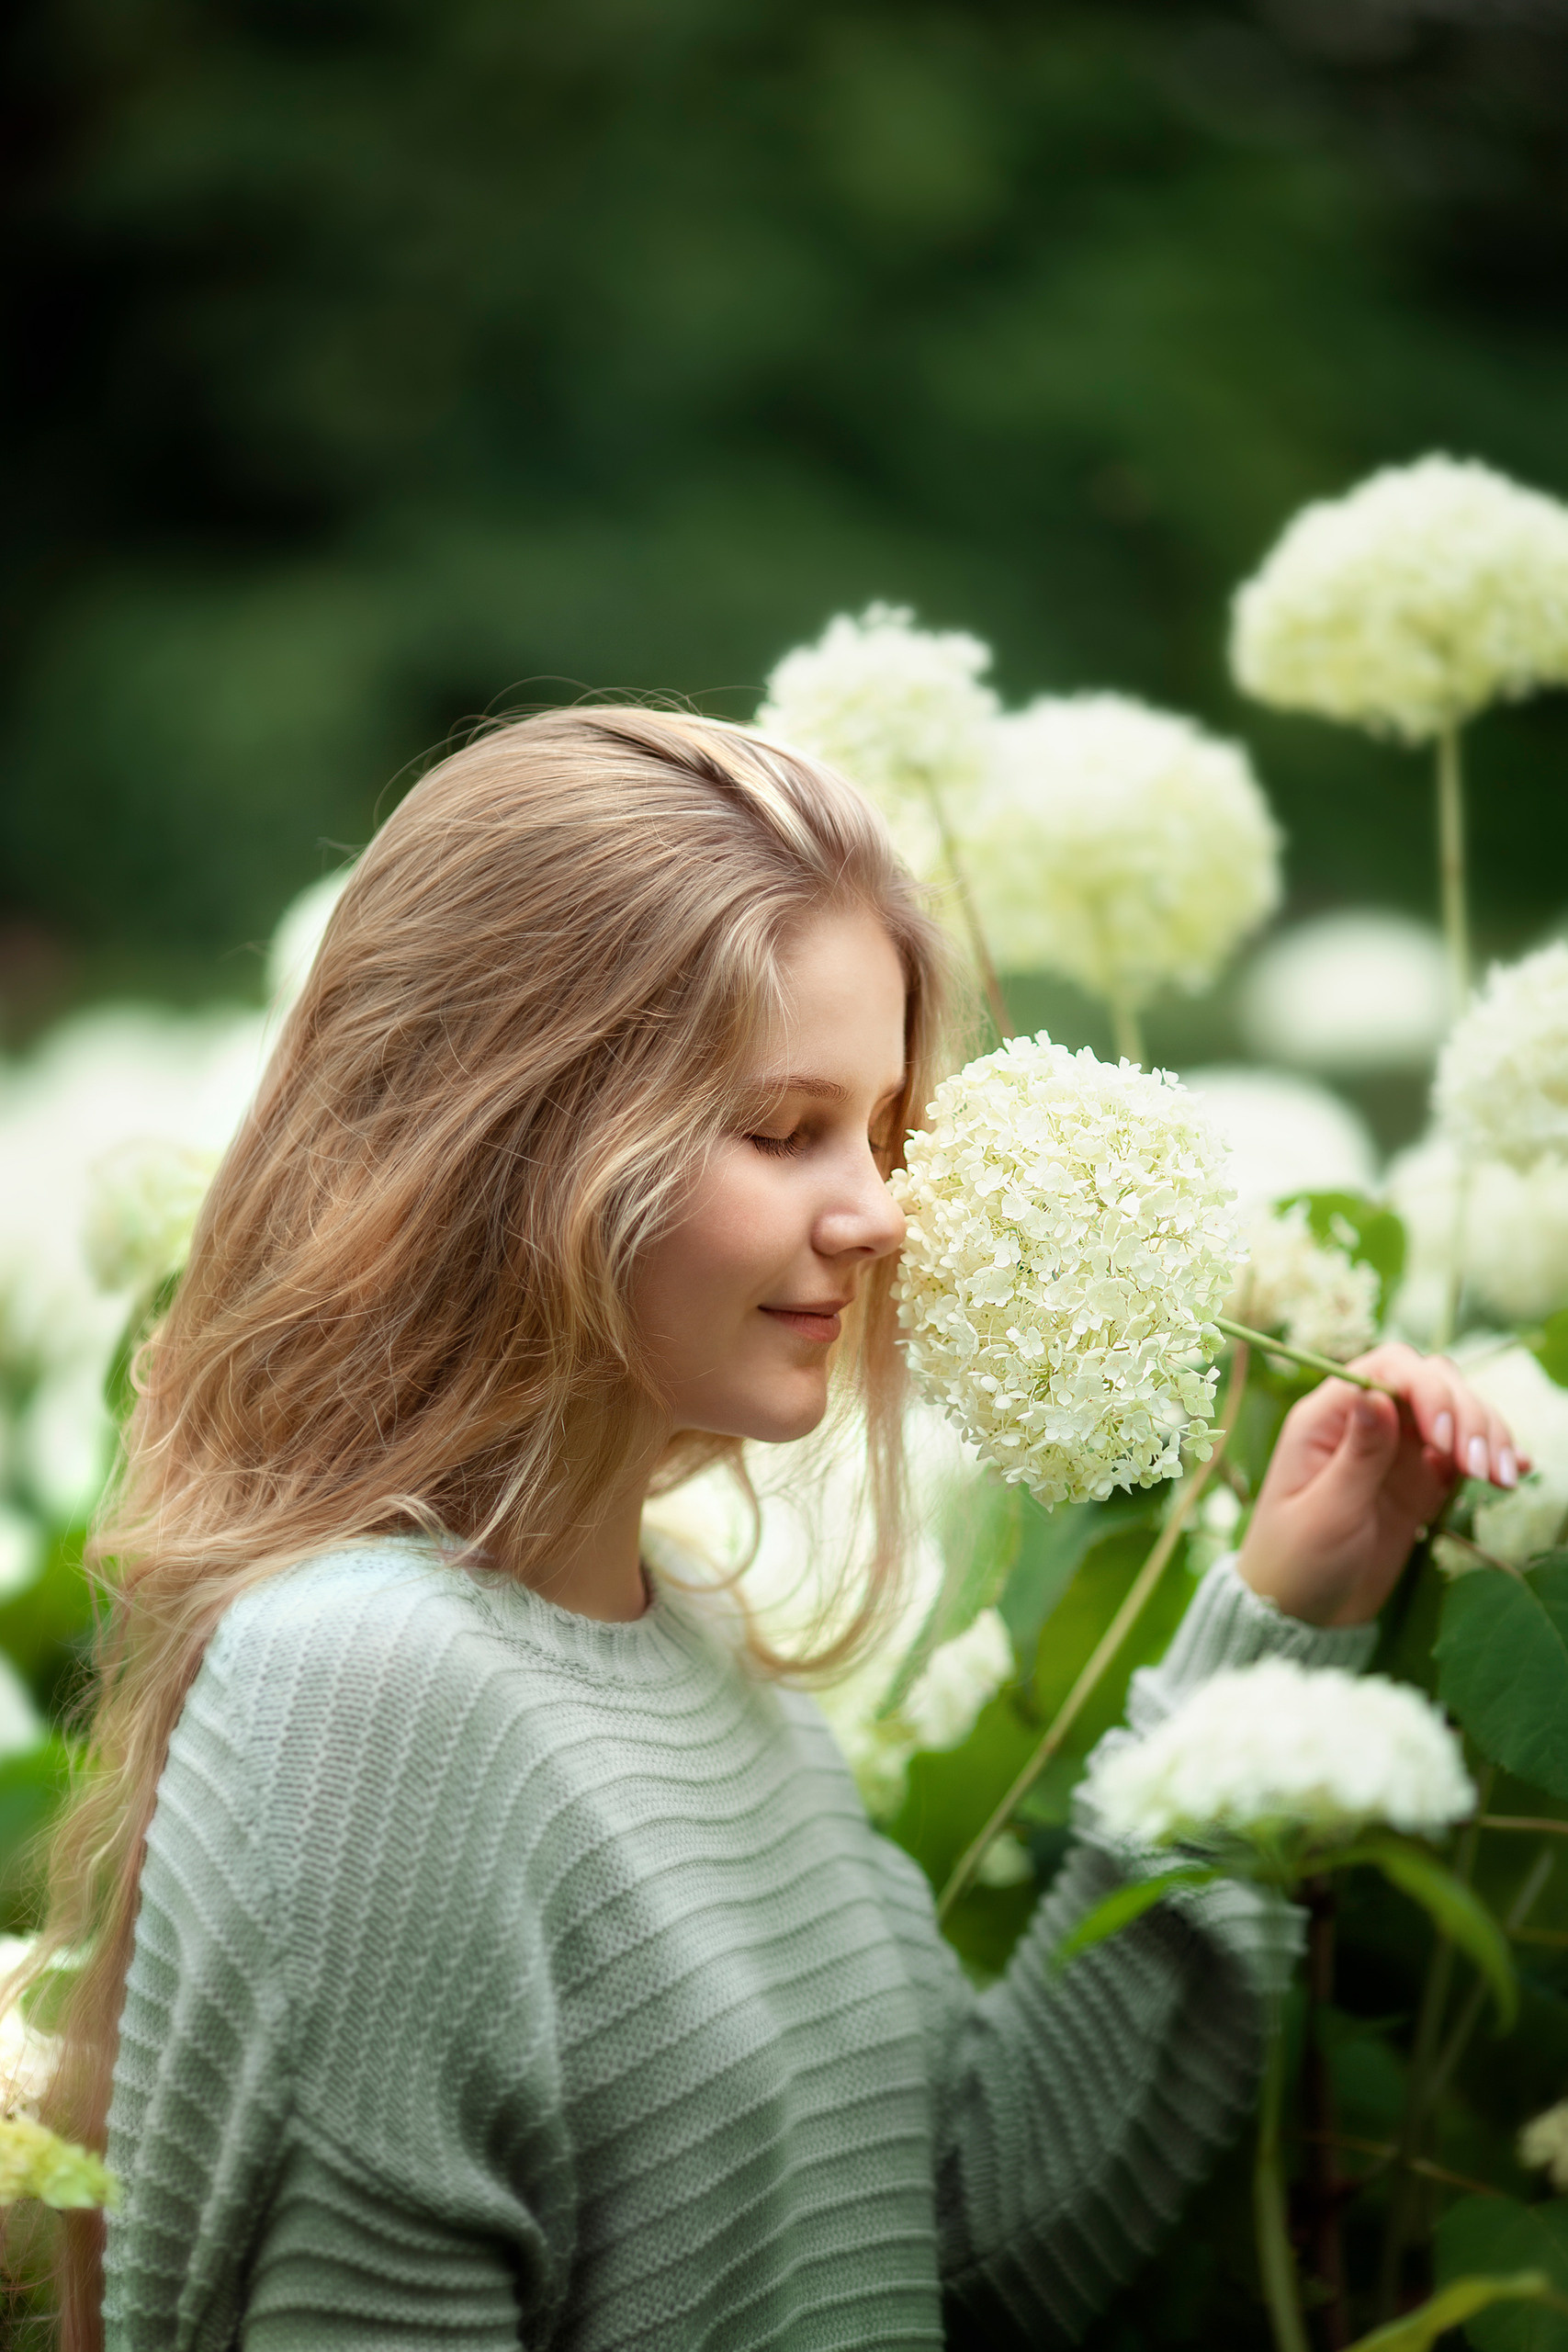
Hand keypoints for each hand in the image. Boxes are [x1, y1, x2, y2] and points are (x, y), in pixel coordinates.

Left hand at [1235, 1341, 1526, 1628]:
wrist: (1301, 1615)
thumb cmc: (1296, 1563)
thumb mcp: (1325, 1513)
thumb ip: (1357, 1455)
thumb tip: (1378, 1393)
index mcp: (1326, 1419)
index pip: (1387, 1370)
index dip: (1428, 1391)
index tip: (1447, 1440)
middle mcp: (1364, 1423)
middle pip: (1430, 1383)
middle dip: (1466, 1415)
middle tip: (1483, 1470)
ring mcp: (1394, 1450)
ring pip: (1454, 1414)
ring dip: (1486, 1436)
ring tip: (1503, 1479)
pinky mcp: (1419, 1480)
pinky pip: (1462, 1454)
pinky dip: (1490, 1457)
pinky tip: (1514, 1472)